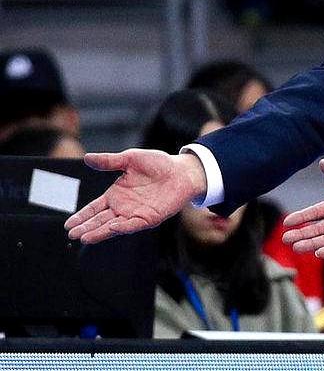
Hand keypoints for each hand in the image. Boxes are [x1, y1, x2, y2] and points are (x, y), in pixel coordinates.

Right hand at [64, 150, 206, 242]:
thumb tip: (87, 157)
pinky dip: (121, 227)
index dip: (82, 216)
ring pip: (113, 226)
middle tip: (71, 234)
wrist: (183, 171)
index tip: (68, 224)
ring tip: (84, 237)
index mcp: (116, 194)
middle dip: (86, 227)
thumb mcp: (131, 158)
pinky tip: (110, 228)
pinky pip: (132, 224)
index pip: (94, 208)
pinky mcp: (149, 218)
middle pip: (100, 220)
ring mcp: (135, 214)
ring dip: (99, 232)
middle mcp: (123, 207)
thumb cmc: (158, 163)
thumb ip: (110, 161)